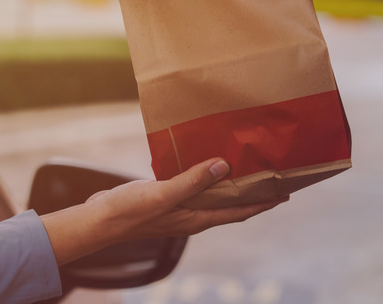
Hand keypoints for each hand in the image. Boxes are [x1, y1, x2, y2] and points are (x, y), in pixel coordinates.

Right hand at [42, 158, 287, 264]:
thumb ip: (194, 181)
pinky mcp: (167, 197)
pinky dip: (207, 177)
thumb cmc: (130, 211)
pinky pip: (195, 187)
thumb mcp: (164, 194)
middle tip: (273, 176)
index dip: (263, 203)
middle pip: (232, 204)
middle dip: (254, 193)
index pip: (240, 211)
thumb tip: (225, 167)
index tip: (285, 193)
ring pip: (214, 195)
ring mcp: (180, 207)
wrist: (97, 221)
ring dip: (231, 184)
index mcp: (197, 217)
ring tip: (247, 166)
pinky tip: (206, 162)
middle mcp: (193, 214)